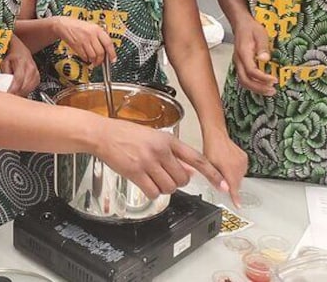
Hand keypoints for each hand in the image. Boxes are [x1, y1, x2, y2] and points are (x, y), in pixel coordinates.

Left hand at [1, 34, 39, 94]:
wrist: (21, 51)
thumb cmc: (13, 56)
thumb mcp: (4, 62)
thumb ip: (5, 73)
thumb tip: (4, 85)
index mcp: (22, 62)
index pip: (18, 79)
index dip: (13, 89)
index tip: (8, 95)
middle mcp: (31, 68)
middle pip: (24, 86)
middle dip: (16, 93)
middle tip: (9, 98)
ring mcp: (36, 73)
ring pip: (29, 89)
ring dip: (21, 94)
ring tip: (14, 95)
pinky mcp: (37, 78)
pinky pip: (32, 88)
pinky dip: (26, 92)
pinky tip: (20, 91)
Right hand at [56, 16, 116, 65]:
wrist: (64, 25)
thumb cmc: (78, 25)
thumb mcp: (92, 26)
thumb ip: (100, 35)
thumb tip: (107, 47)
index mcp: (97, 29)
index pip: (108, 43)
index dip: (112, 53)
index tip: (113, 59)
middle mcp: (91, 35)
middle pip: (100, 52)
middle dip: (101, 60)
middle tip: (100, 62)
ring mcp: (83, 41)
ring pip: (93, 56)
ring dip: (94, 60)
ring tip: (93, 60)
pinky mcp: (77, 46)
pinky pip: (84, 56)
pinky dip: (86, 59)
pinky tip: (86, 57)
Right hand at [95, 118, 227, 198]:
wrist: (104, 134)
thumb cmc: (127, 134)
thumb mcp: (154, 137)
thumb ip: (173, 154)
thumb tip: (190, 170)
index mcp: (168, 140)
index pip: (197, 158)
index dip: (212, 173)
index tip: (223, 183)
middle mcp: (160, 150)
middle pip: (183, 178)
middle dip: (178, 182)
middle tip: (167, 176)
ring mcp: (148, 162)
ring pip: (169, 187)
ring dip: (164, 188)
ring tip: (154, 178)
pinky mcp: (136, 172)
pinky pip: (153, 192)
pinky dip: (152, 192)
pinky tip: (146, 183)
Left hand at [202, 130, 247, 206]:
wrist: (217, 135)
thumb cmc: (211, 148)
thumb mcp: (208, 165)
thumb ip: (215, 179)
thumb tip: (222, 190)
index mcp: (229, 169)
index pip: (234, 187)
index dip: (235, 198)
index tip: (238, 205)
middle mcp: (238, 166)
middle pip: (237, 183)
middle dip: (230, 184)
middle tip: (220, 179)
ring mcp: (243, 162)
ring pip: (240, 177)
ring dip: (233, 178)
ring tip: (223, 169)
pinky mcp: (245, 158)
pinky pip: (242, 170)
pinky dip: (236, 171)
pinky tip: (228, 165)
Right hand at [232, 18, 276, 94]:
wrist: (241, 24)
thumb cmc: (251, 28)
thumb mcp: (260, 34)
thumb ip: (262, 47)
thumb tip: (265, 59)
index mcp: (243, 53)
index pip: (251, 71)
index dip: (262, 78)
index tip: (274, 80)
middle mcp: (238, 60)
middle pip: (245, 80)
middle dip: (258, 88)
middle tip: (272, 90)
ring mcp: (238, 63)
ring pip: (243, 81)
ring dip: (256, 88)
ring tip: (269, 91)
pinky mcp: (241, 65)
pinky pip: (245, 78)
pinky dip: (253, 84)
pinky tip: (262, 86)